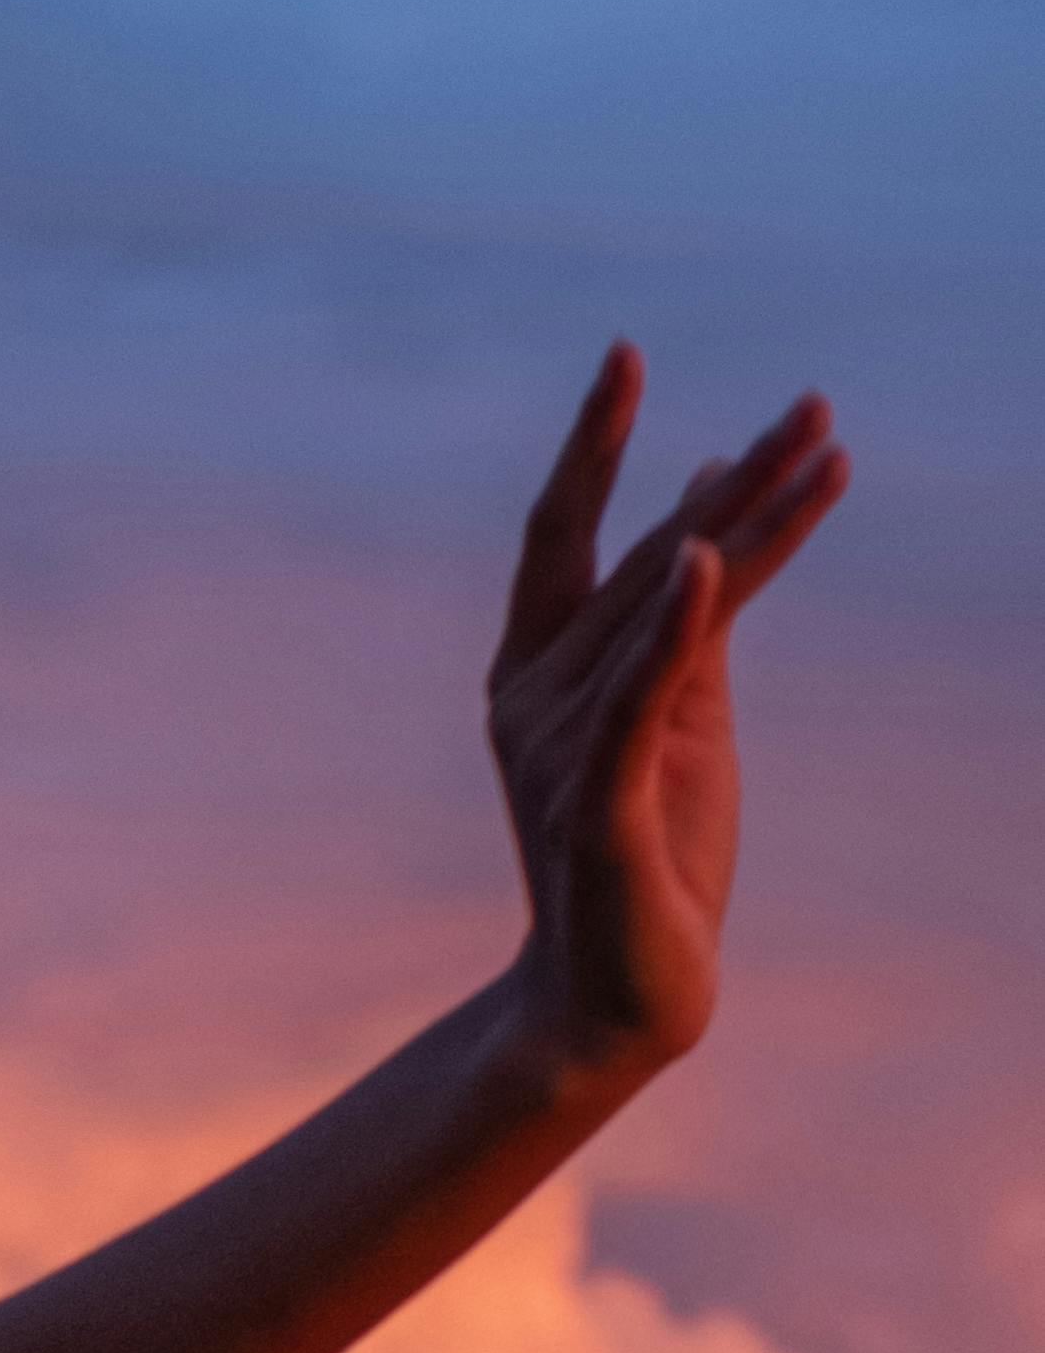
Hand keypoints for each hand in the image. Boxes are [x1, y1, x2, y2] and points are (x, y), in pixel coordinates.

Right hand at [488, 350, 844, 1077]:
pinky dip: (676, 626)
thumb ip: (689, 623)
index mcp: (535, 671)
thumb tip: (714, 514)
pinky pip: (640, 697)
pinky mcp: (601, 802)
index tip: (625, 355)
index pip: (563, 535)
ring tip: (822, 453)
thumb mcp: (680, 718)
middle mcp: (530, 696)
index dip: (593, 443)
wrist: (620, 997)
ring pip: (666, 611)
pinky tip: (710, 556)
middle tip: (814, 404)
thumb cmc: (652, 857)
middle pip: (644, 558)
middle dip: (736, 478)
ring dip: (752, 526)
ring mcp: (560, 748)